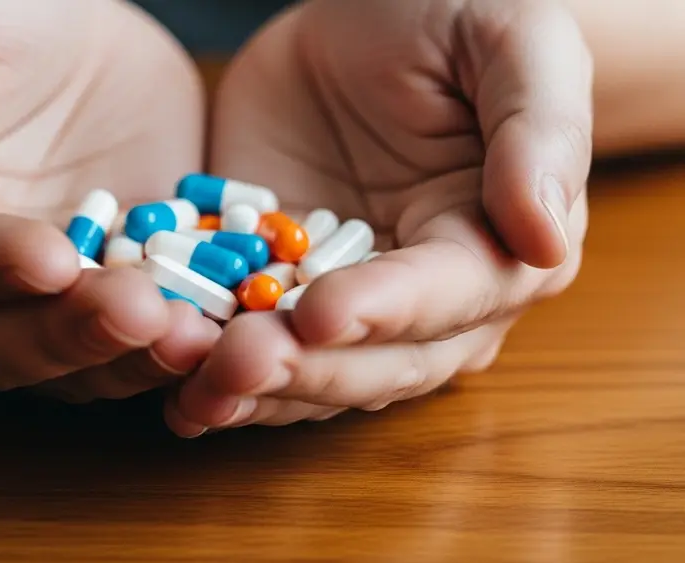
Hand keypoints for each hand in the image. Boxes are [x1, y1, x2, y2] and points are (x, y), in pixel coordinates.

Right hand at [0, 0, 219, 401]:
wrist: (53, 25)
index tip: (49, 257)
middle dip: (64, 333)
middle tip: (139, 311)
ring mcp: (20, 305)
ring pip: (61, 363)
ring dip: (126, 360)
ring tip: (192, 336)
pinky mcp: (92, 304)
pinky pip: (125, 347)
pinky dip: (169, 350)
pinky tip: (219, 336)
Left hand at [167, 0, 590, 435]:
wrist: (366, 15)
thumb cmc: (452, 17)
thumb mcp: (514, 44)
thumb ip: (538, 134)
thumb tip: (546, 240)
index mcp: (494, 250)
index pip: (445, 297)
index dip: (385, 312)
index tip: (321, 314)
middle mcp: (423, 301)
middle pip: (372, 361)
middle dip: (303, 369)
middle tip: (235, 362)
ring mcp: (342, 300)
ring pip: (306, 370)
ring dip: (248, 388)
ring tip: (190, 388)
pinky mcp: (275, 285)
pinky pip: (243, 337)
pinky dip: (206, 364)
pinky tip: (167, 384)